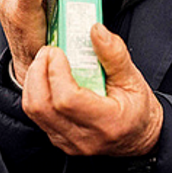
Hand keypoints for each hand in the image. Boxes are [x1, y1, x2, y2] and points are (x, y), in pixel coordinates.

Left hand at [22, 23, 162, 156]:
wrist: (138, 138)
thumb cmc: (137, 109)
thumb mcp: (133, 78)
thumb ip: (114, 54)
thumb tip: (95, 30)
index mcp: (107, 122)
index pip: (67, 100)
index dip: (56, 71)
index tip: (58, 52)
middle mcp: (84, 138)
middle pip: (43, 106)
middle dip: (38, 72)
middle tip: (48, 52)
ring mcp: (68, 142)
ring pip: (34, 111)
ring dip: (33, 81)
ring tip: (44, 62)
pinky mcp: (58, 139)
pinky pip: (36, 116)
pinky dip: (36, 92)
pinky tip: (46, 78)